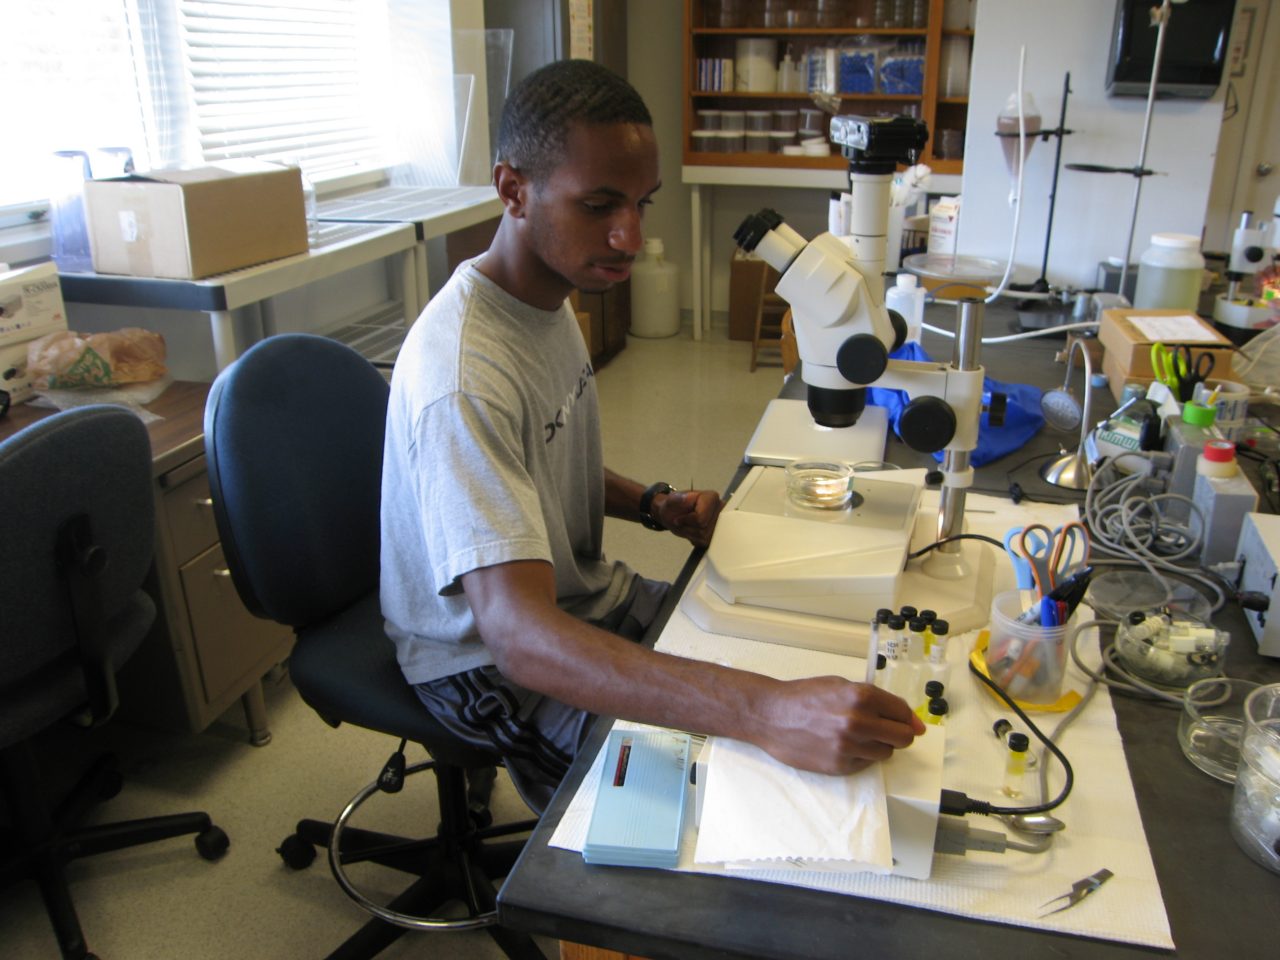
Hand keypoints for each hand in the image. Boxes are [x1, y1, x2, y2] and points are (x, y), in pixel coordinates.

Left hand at [654, 488, 722, 547]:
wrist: (674, 514)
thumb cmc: (674, 506)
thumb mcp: (671, 500)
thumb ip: (676, 498)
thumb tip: (684, 498)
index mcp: (712, 497)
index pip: (701, 518)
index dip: (686, 521)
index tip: (678, 518)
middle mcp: (720, 509)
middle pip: (704, 529)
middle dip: (689, 529)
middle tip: (682, 522)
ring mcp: (721, 522)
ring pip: (705, 537)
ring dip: (691, 534)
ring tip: (686, 525)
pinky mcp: (718, 534)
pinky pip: (706, 543)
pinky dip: (695, 539)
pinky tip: (692, 530)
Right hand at [752, 677, 924, 774]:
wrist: (771, 715)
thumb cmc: (804, 696)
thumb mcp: (840, 685)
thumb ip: (875, 698)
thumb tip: (910, 719)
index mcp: (861, 696)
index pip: (903, 713)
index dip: (908, 718)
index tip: (910, 723)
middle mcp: (858, 721)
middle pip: (903, 737)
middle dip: (899, 734)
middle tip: (887, 730)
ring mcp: (849, 746)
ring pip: (887, 753)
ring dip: (879, 745)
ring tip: (858, 736)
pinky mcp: (840, 766)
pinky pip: (866, 764)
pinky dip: (861, 756)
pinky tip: (843, 745)